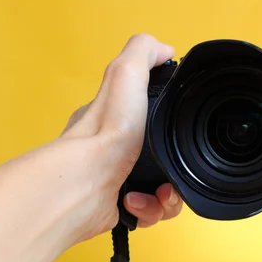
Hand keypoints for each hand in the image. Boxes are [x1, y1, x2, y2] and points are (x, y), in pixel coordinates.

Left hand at [61, 34, 182, 234]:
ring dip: (169, 196)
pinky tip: (137, 202)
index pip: (151, 119)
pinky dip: (151, 209)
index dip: (170, 125)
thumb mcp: (127, 74)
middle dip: (177, 169)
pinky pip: (151, 212)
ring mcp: (117, 180)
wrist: (85, 185)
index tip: (177, 131)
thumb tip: (165, 50)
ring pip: (163, 191)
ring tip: (160, 193)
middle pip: (164, 160)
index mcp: (116, 119)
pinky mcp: (119, 207)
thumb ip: (145, 53)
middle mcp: (114, 151)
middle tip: (175, 171)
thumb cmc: (105, 132)